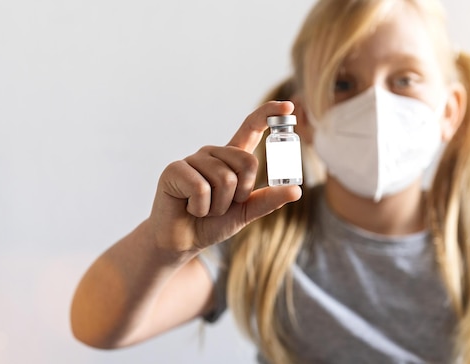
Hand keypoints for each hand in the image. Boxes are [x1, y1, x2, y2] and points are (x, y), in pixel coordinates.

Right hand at [148, 101, 301, 255]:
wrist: (183, 241)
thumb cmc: (212, 223)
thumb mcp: (246, 212)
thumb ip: (268, 200)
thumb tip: (296, 191)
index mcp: (231, 158)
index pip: (251, 128)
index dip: (268, 114)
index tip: (289, 107)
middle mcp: (213, 153)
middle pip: (247, 163)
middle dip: (240, 194)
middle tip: (221, 206)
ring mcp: (193, 159)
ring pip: (224, 179)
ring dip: (218, 206)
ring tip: (203, 208)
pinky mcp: (174, 170)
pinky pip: (201, 188)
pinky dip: (200, 208)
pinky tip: (190, 208)